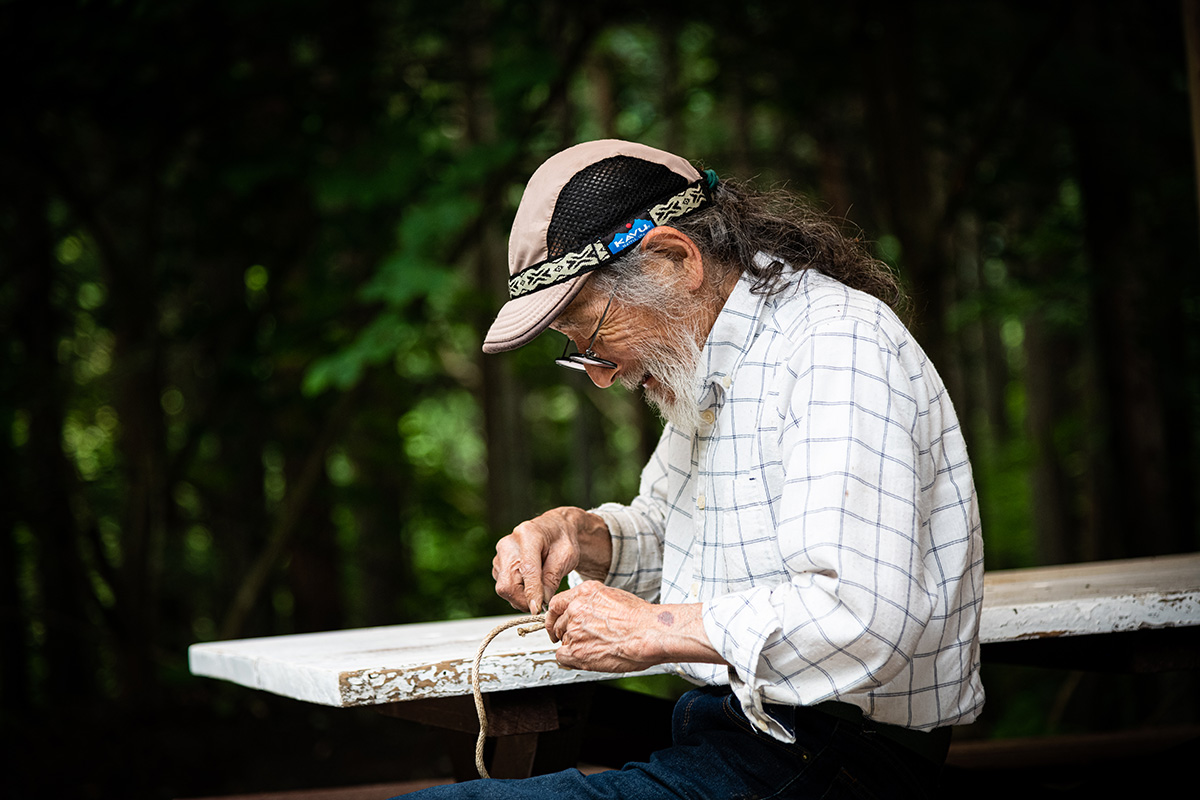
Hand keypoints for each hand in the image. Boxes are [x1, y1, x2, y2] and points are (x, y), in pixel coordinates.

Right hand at [492, 507, 610, 613]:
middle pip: (507, 584)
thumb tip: (540, 602)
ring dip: (521, 597)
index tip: (538, 609)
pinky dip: (517, 593)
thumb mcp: (567, 556)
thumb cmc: (562, 541)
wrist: (554, 529)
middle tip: (541, 604)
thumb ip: (552, 578)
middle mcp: (508, 544)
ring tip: (539, 589)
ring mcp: (499, 555)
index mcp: (527, 535)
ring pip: (504, 588)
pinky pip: (504, 587)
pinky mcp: (498, 565)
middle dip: (524, 600)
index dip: (532, 592)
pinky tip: (531, 584)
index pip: (526, 570)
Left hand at [545, 582, 727, 671]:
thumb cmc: (640, 618)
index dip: (556, 616)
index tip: (557, 622)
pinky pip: (562, 656)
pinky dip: (571, 659)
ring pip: (563, 640)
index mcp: (585, 592)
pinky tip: (586, 658)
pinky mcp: (576, 650)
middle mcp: (576, 608)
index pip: (557, 603)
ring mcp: (574, 629)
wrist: (649, 634)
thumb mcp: (614, 596)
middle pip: (558, 623)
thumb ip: (594, 602)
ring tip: (594, 648)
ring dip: (573, 646)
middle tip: (579, 639)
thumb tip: (588, 611)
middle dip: (566, 632)